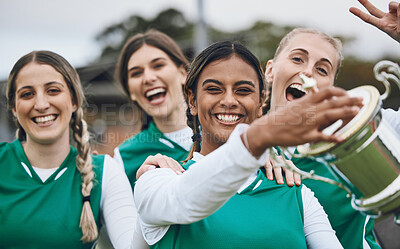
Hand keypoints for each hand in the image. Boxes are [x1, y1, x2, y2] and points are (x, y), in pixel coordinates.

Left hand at [136, 154, 184, 179]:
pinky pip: (174, 163)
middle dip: (174, 167)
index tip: (170, 172)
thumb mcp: (141, 174)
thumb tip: (152, 168)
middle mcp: (157, 157)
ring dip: (177, 167)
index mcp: (151, 159)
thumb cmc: (142, 176)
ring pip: (172, 161)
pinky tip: (182, 172)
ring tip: (181, 174)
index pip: (160, 160)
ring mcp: (163, 159)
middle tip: (178, 175)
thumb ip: (145, 170)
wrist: (145, 177)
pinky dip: (178, 167)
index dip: (166, 166)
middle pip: (168, 160)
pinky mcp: (168, 162)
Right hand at [244, 87, 362, 156]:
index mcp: (306, 102)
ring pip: (330, 115)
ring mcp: (308, 123)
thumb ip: (308, 101)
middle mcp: (309, 110)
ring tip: (358, 112)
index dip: (341, 91)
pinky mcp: (306, 136)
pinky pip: (322, 136)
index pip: (327, 91)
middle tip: (362, 100)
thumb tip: (318, 95)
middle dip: (350, 100)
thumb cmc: (281, 118)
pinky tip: (342, 137)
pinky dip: (333, 137)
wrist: (267, 129)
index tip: (348, 94)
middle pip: (333, 101)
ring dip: (346, 113)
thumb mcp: (294, 105)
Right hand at [265, 155, 300, 185]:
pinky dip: (269, 173)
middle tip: (290, 184)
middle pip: (287, 168)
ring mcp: (274, 159)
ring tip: (281, 183)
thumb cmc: (274, 167)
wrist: (262, 156)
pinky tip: (270, 179)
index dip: (297, 177)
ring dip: (279, 175)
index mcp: (287, 163)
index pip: (294, 169)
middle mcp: (282, 160)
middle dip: (289, 176)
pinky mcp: (266, 160)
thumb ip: (286, 176)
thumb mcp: (281, 170)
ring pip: (277, 167)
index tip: (297, 184)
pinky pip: (268, 166)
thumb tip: (293, 186)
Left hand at [350, 0, 399, 42]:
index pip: (369, 18)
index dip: (359, 13)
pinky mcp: (399, 8)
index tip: (350, 8)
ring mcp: (393, 13)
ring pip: (392, 4)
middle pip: (373, 9)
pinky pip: (399, 4)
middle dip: (365, 3)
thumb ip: (398, 16)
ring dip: (398, 9)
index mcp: (383, 25)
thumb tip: (397, 6)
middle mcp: (386, 18)